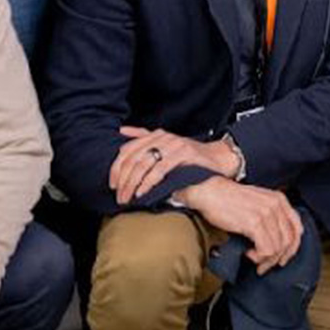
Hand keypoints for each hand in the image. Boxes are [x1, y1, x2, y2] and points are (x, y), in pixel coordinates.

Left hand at [109, 125, 238, 204]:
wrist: (216, 158)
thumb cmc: (189, 157)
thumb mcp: (166, 147)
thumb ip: (145, 138)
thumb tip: (122, 132)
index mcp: (155, 135)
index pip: (128, 149)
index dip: (116, 167)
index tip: (113, 184)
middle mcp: (163, 137)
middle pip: (133, 158)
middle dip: (123, 179)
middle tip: (119, 195)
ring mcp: (173, 144)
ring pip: (144, 164)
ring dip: (132, 184)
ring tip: (127, 197)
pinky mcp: (183, 154)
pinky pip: (160, 169)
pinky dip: (148, 182)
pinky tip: (142, 193)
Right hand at [173, 176, 304, 273]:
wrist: (210, 192)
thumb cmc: (229, 199)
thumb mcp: (258, 202)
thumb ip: (271, 215)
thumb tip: (278, 240)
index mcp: (280, 199)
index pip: (297, 229)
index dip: (291, 249)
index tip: (281, 258)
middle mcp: (276, 205)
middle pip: (289, 241)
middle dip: (278, 258)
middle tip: (265, 265)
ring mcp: (266, 213)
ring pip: (277, 248)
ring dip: (266, 260)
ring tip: (254, 259)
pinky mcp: (255, 222)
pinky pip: (266, 249)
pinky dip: (258, 257)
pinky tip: (248, 253)